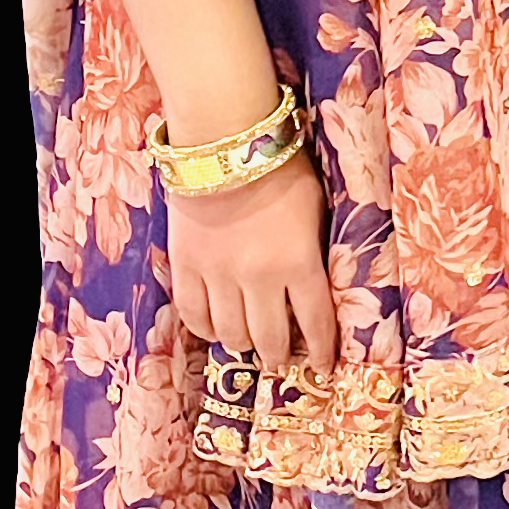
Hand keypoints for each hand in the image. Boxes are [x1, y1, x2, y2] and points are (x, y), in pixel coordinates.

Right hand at [165, 153, 338, 375]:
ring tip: (249, 344)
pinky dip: (205, 329)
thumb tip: (323, 280)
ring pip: (230, 333)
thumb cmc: (280, 165)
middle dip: (278, 355)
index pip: (315, 322)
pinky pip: (193, 314)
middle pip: (269, 338)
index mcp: (299, 262)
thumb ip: (316, 247)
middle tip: (281, 360)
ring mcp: (218, 275)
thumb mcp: (317, 205)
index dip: (320, 351)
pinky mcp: (186, 266)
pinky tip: (215, 329)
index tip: (321, 367)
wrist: (224, 141)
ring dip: (243, 344)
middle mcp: (259, 278)